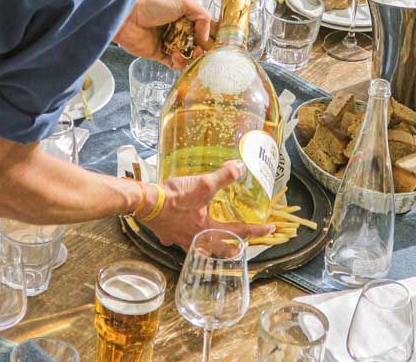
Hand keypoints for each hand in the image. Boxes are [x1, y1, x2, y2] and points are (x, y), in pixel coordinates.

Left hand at [114, 0, 212, 67]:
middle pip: (198, 44)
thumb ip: (202, 16)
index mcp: (185, 16)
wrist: (129, 18)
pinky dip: (179, 63)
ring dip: (192, 56)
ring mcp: (170, 43)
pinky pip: (175, 64)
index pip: (203, 28)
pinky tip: (176, 55)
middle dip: (203, 48)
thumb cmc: (154, 6)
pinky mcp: (160, 55)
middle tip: (201, 48)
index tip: (214, 40)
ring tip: (191, 53)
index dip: (209, 35)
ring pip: (188, 56)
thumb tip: (205, 37)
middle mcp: (179, 30)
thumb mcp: (183, 2)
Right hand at [141, 160, 274, 249]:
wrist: (145, 203)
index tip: (270, 230)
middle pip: (222, 248)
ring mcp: (180, 240)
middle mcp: (196, 240)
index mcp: (208, 230)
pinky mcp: (168, 235)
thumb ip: (224, 176)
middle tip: (247, 240)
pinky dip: (188, 238)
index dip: (257, 230)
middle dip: (236, 245)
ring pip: (202, 247)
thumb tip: (240, 167)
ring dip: (214, 244)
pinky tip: (186, 231)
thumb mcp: (202, 184)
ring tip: (219, 237)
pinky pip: (181, 241)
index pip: (239, 232)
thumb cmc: (173, 197)